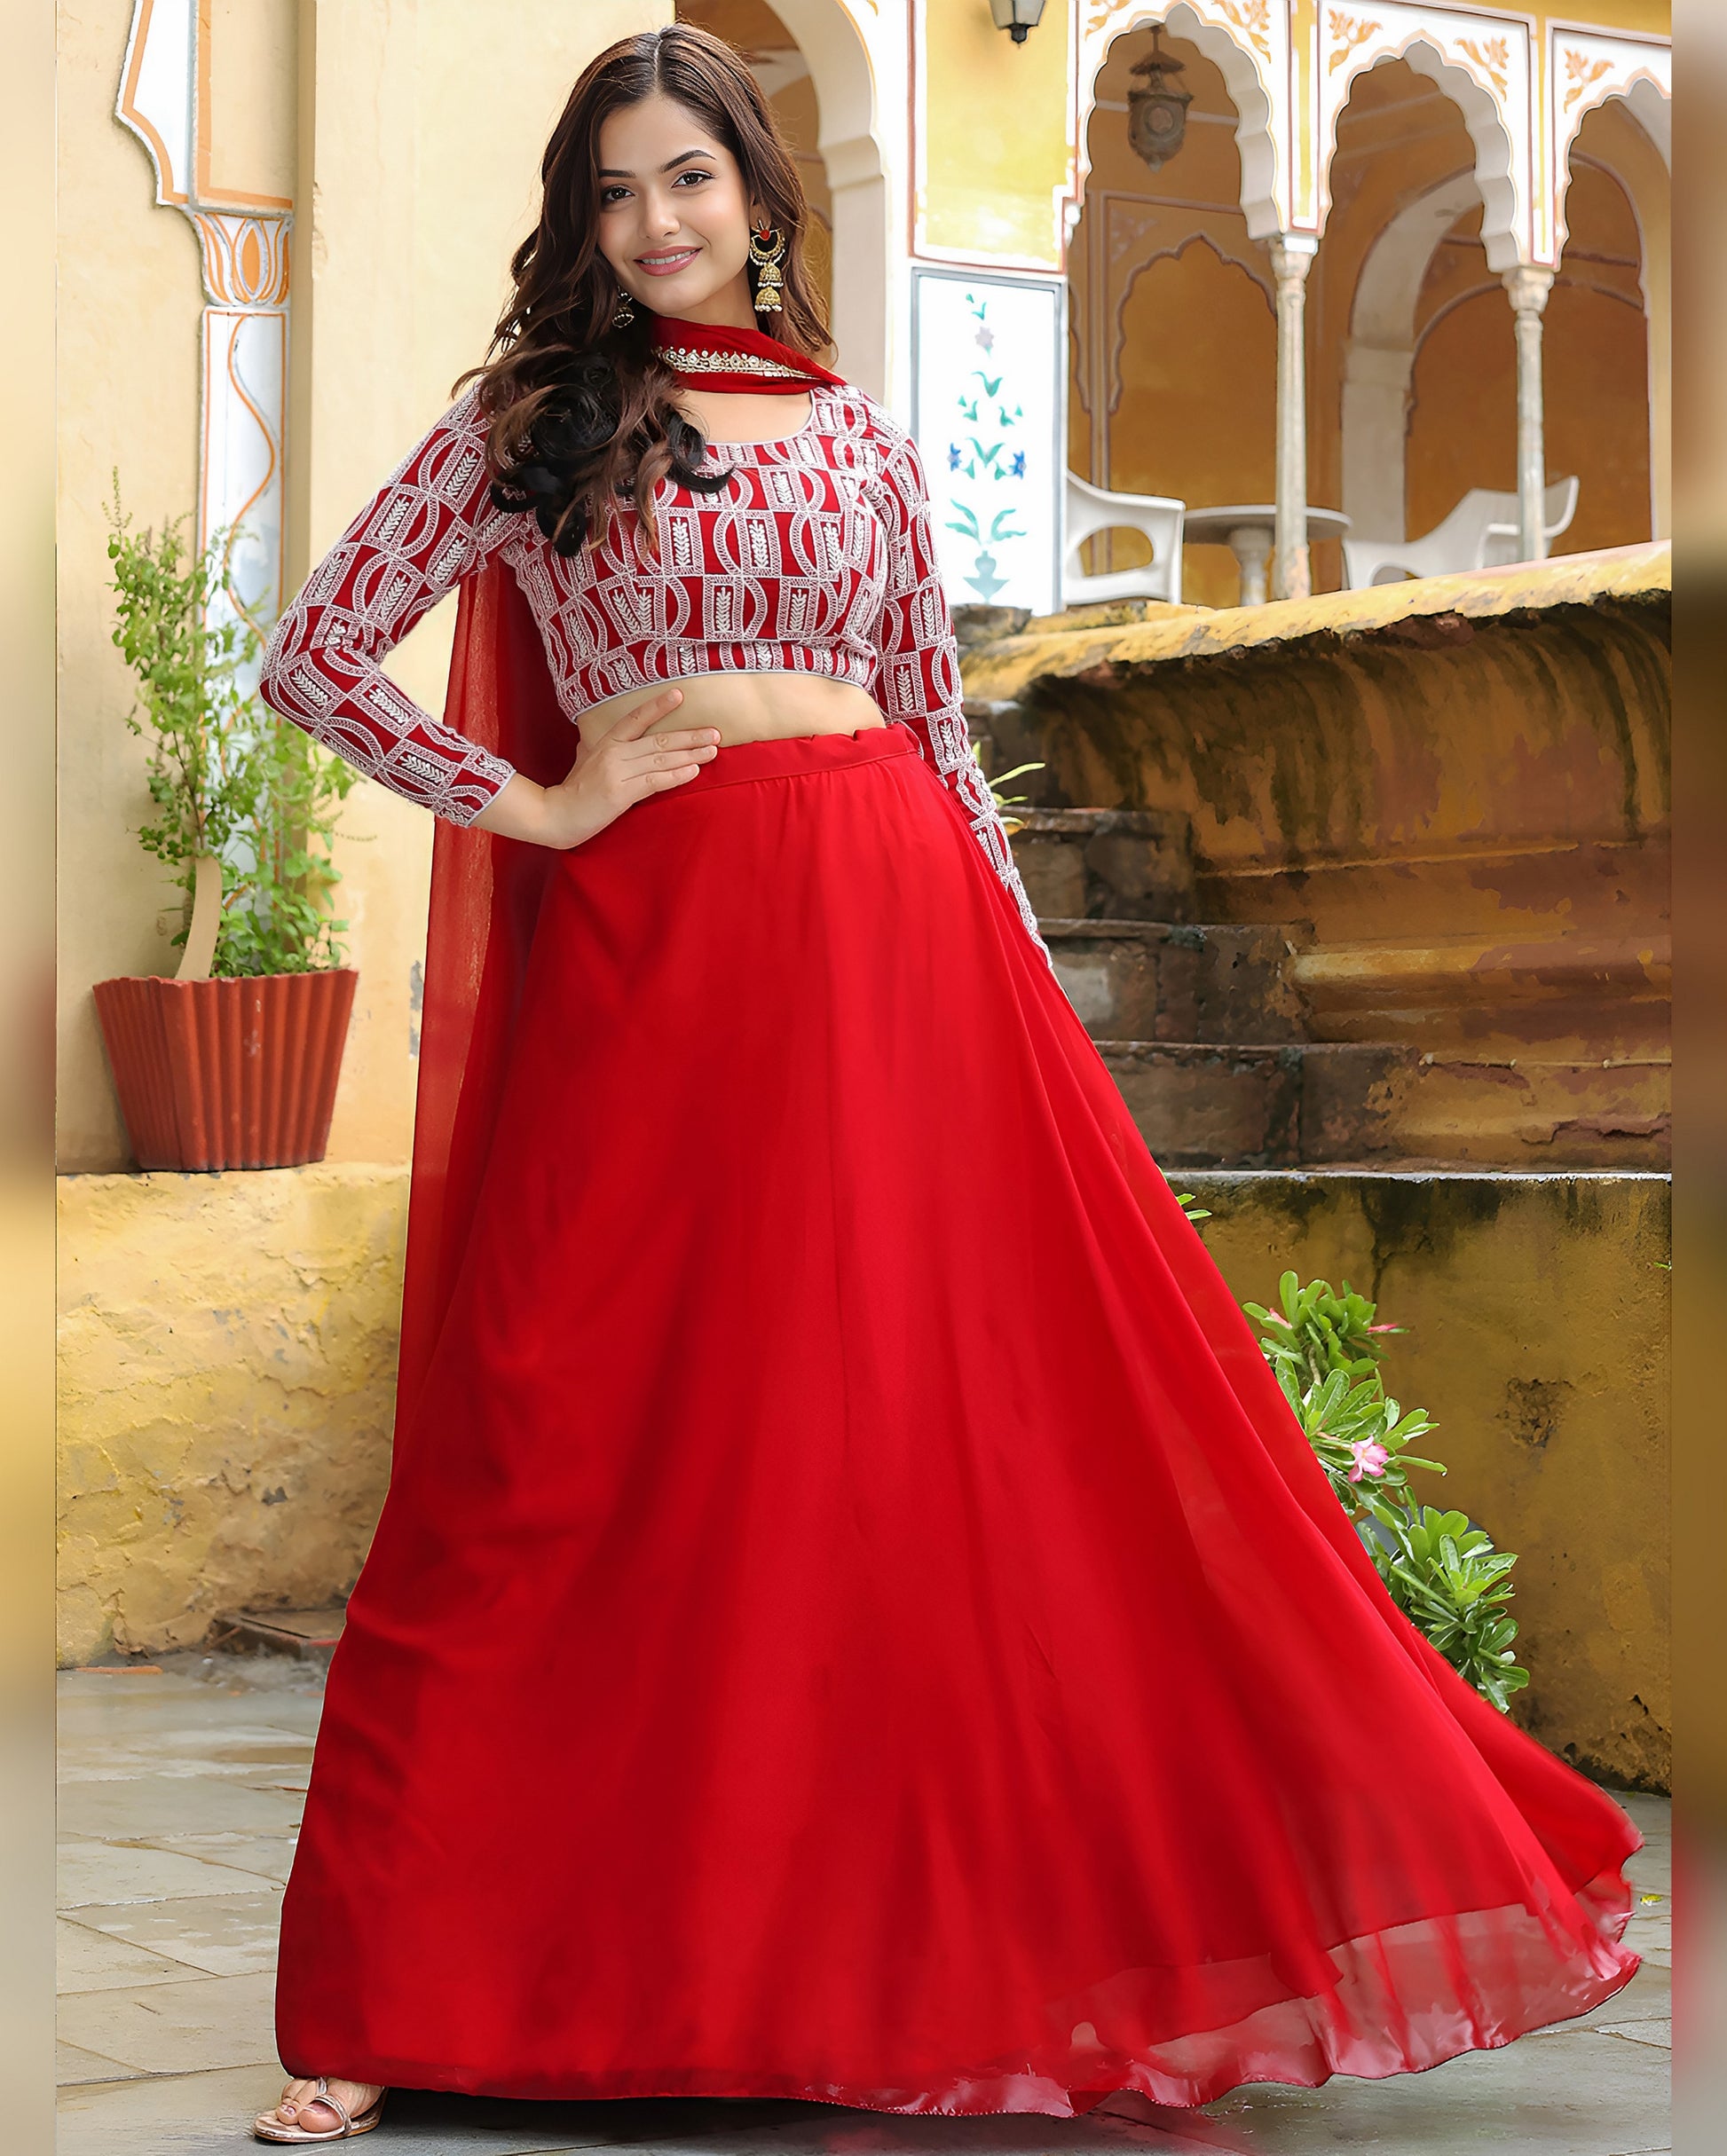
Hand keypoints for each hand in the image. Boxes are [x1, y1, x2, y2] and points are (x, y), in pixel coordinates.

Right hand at [474, 687, 720, 849]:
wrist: (555, 815)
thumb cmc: (573, 790)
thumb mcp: (584, 760)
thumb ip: (597, 748)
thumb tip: (603, 740)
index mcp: (606, 742)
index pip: (636, 718)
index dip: (657, 706)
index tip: (679, 695)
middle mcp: (614, 753)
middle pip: (658, 740)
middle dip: (690, 735)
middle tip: (715, 732)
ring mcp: (617, 772)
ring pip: (661, 759)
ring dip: (690, 754)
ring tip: (712, 750)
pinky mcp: (621, 793)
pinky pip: (655, 781)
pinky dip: (676, 776)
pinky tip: (694, 770)